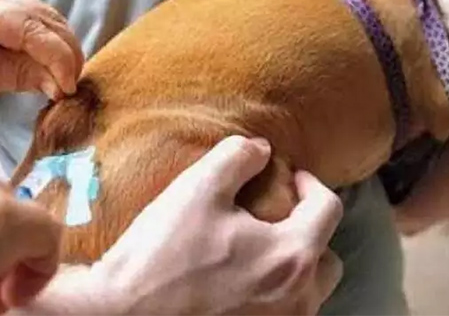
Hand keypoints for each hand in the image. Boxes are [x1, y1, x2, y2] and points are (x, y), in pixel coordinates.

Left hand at [0, 0, 83, 119]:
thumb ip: (18, 74)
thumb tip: (62, 84)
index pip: (30, 26)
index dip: (56, 56)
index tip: (69, 87)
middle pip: (45, 19)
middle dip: (64, 53)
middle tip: (71, 88)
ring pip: (47, 22)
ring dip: (61, 50)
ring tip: (65, 82)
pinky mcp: (2, 16)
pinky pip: (38, 28)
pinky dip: (51, 49)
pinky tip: (54, 70)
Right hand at [25, 136, 343, 315]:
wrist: (121, 313)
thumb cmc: (163, 255)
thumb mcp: (199, 188)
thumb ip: (237, 157)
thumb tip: (261, 149)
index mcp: (291, 257)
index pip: (328, 210)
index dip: (311, 184)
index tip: (290, 177)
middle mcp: (297, 300)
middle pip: (327, 259)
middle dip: (310, 232)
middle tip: (280, 215)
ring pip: (308, 291)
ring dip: (294, 266)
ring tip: (259, 248)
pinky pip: (283, 311)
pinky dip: (274, 292)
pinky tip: (241, 279)